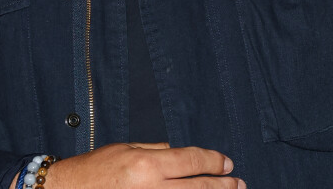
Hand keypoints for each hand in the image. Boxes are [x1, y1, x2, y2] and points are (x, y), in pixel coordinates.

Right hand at [11, 143, 245, 187]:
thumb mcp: (125, 149)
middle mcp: (152, 188)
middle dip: (222, 185)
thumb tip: (177, 152)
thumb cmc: (94, 169)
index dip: (212, 160)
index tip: (226, 162)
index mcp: (147, 164)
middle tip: (238, 183)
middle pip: (198, 187)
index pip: (190, 160)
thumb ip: (154, 150)